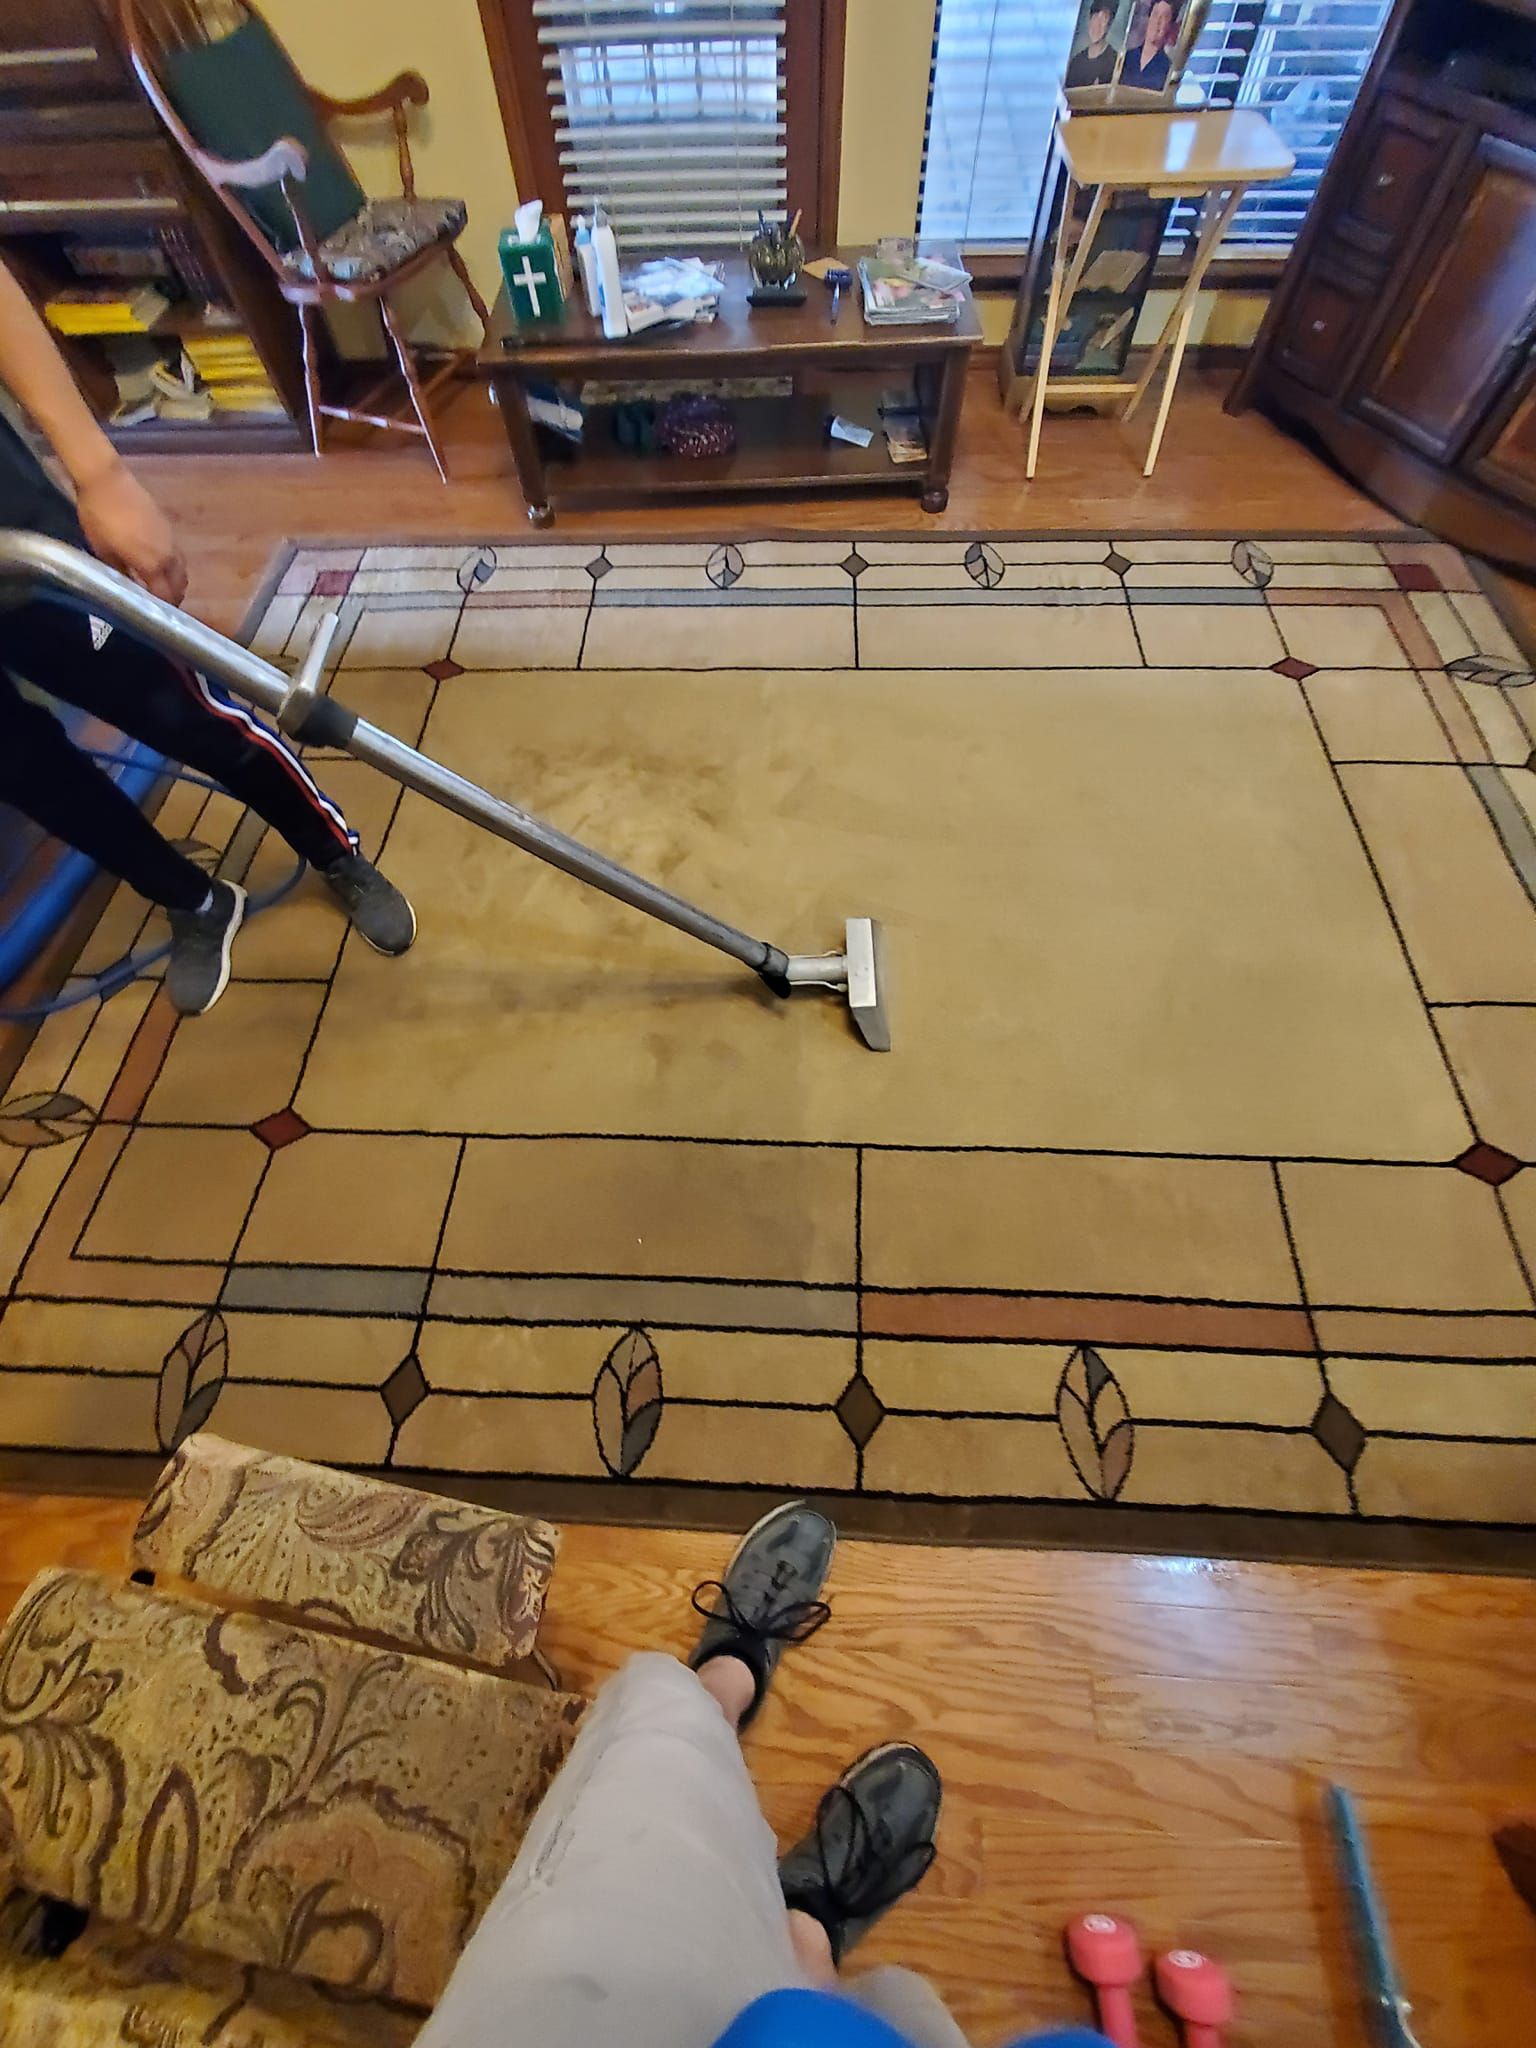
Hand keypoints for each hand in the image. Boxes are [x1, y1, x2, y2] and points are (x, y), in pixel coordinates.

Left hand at [75, 461, 187, 604]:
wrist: (106, 478)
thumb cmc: (99, 516)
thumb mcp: (102, 550)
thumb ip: (119, 573)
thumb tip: (127, 589)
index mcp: (152, 564)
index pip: (166, 596)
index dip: (162, 609)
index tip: (153, 617)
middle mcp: (168, 555)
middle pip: (180, 584)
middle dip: (173, 597)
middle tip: (158, 604)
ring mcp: (171, 539)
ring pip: (181, 569)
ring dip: (174, 581)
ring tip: (159, 585)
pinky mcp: (168, 526)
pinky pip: (176, 553)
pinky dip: (171, 564)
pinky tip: (155, 563)